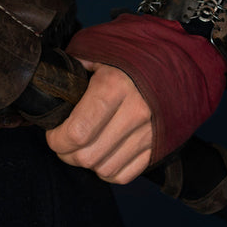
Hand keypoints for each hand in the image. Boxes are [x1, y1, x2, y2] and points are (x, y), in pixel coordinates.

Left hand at [44, 59, 153, 184]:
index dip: (57, 139)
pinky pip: (125, 175)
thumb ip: (74, 67)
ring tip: (82, 147)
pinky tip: (102, 154)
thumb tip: (50, 81)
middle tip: (63, 141)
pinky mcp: (159, 146)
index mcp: (114, 86)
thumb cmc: (133, 55)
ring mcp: (149, 132)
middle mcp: (134, 112)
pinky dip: (108, 171)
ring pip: (104, 168)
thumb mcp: (100, 52)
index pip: (77, 132)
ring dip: (87, 163)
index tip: (53, 133)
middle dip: (67, 153)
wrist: (177, 61)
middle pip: (88, 156)